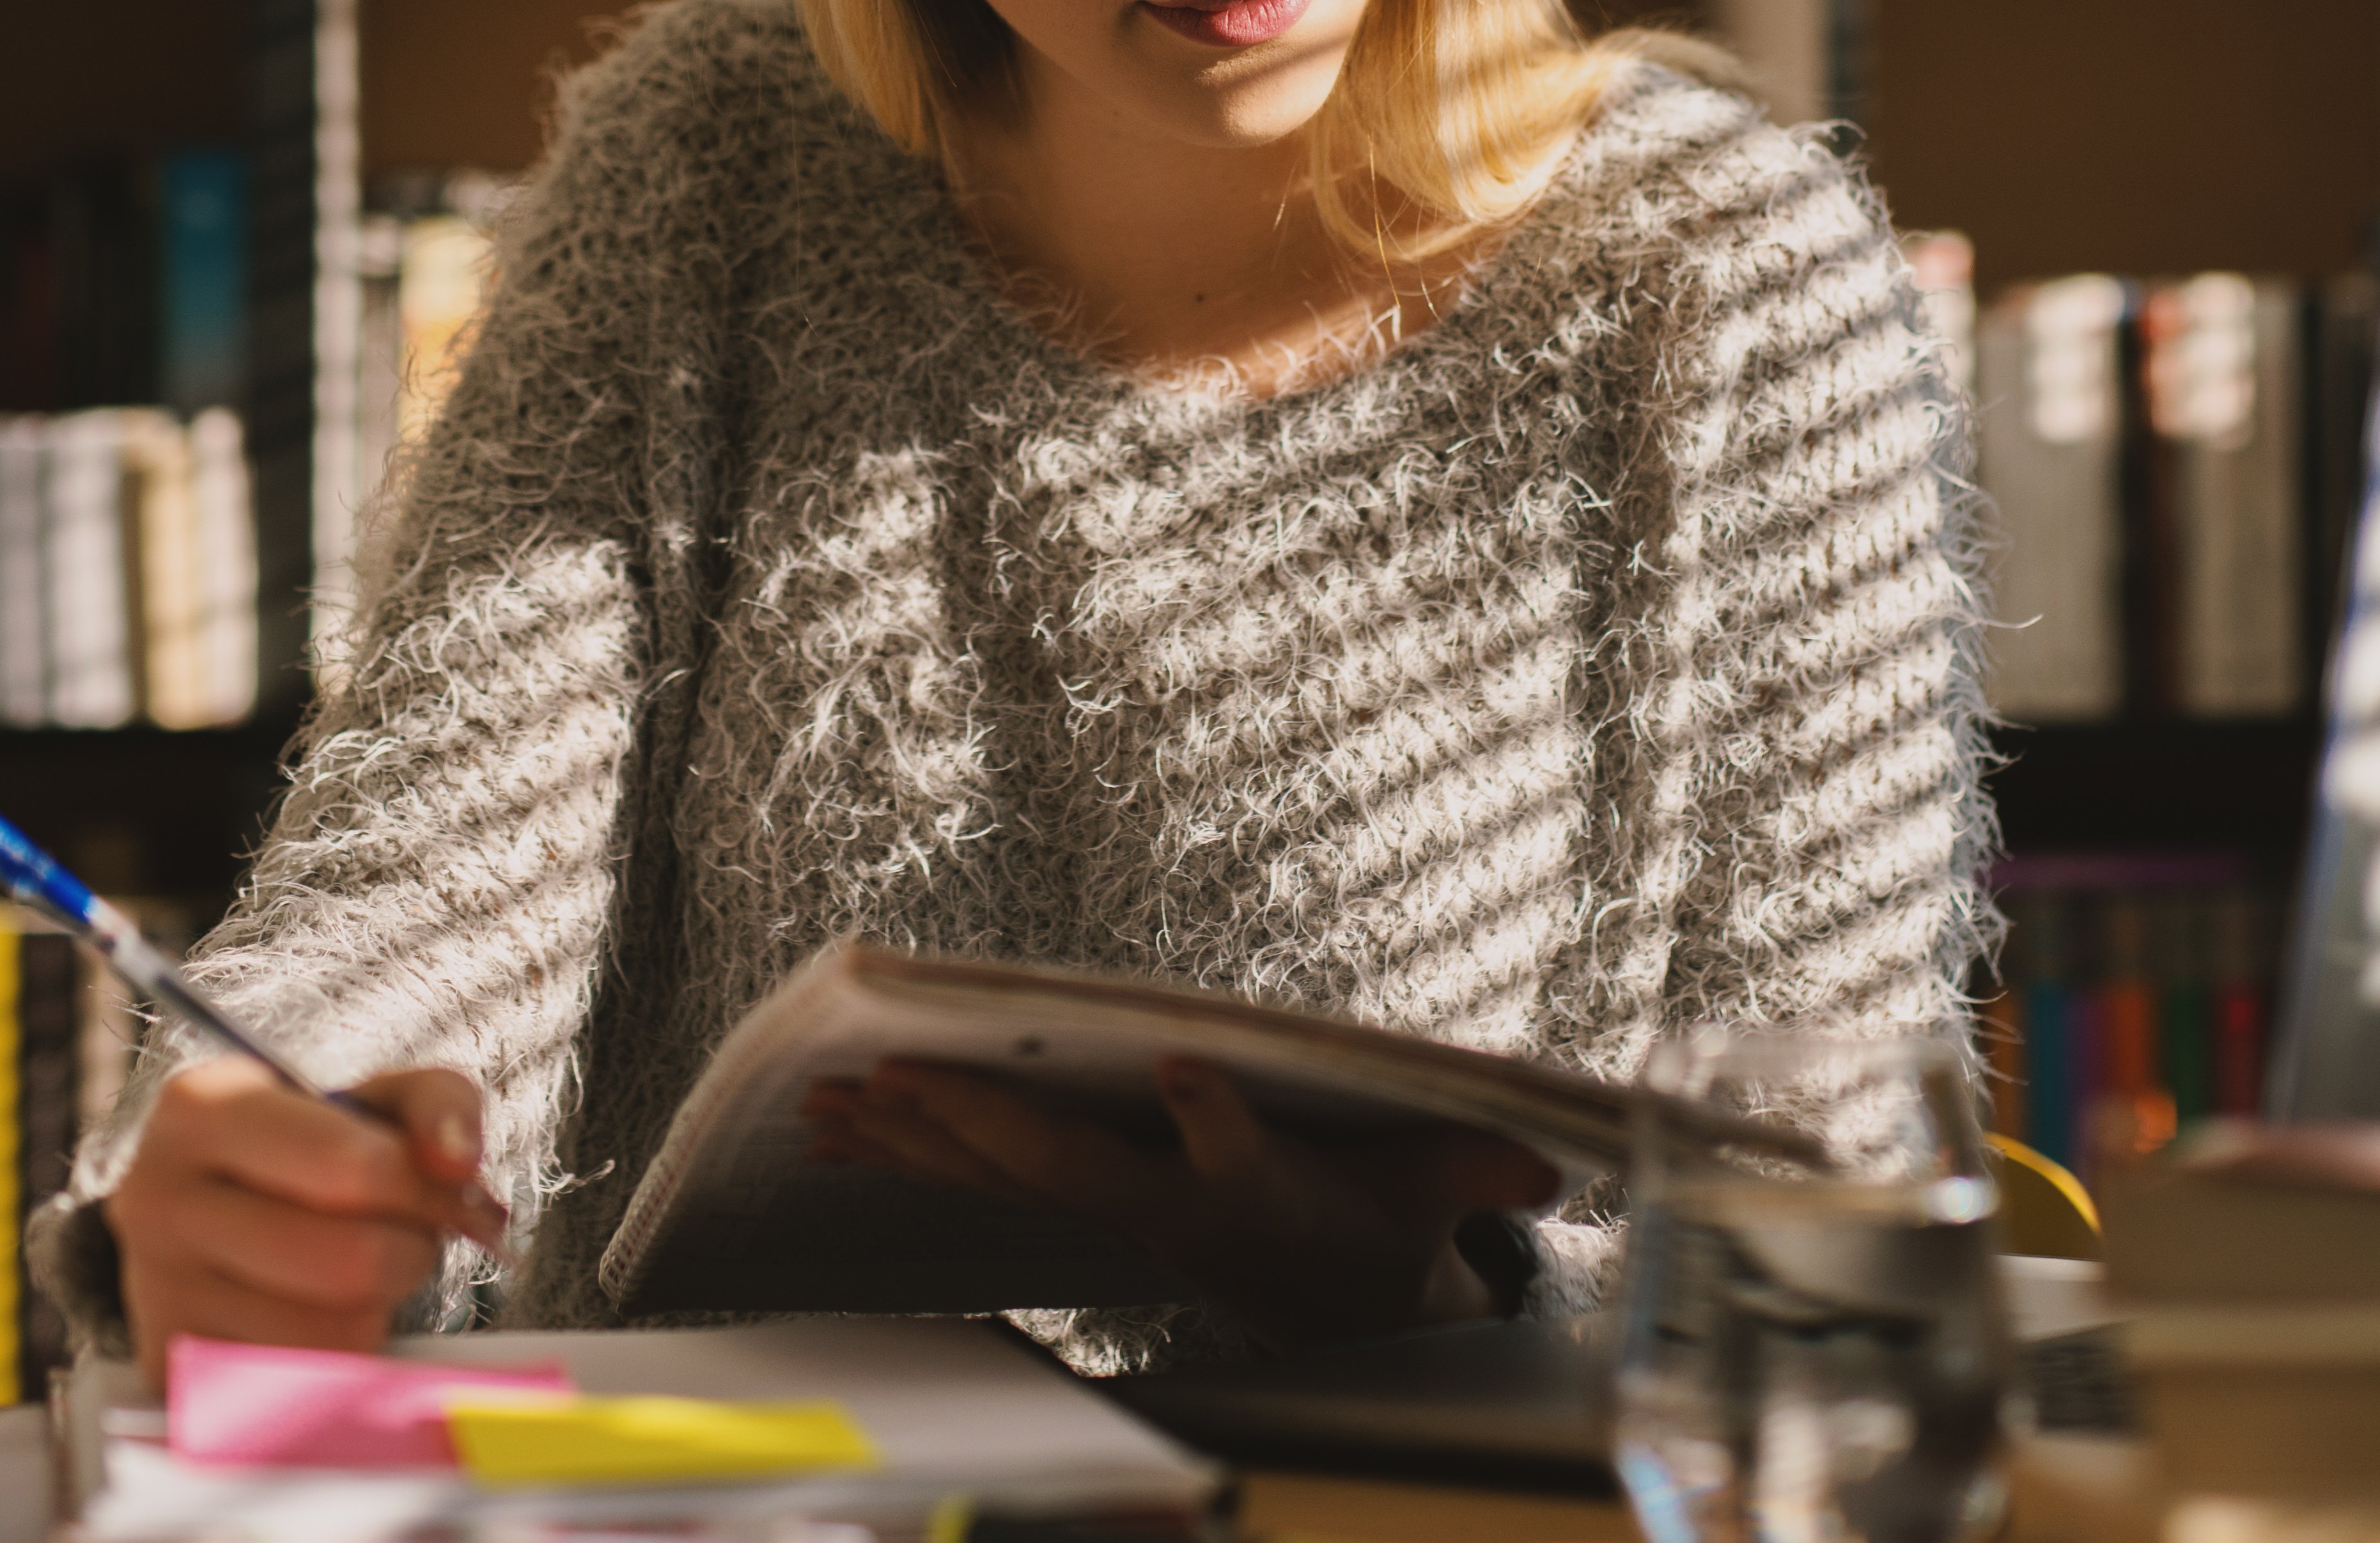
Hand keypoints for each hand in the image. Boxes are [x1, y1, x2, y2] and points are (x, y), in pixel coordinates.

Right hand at [109, 1059, 504, 1387]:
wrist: (214, 1206)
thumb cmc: (310, 1148)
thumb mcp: (377, 1099)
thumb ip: (438, 1104)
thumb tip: (456, 1162)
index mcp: (202, 1109)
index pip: (353, 1168)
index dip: (423, 1189)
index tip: (440, 1189)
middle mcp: (158, 1201)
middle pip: (350, 1262)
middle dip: (407, 1250)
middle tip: (401, 1234)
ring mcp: (156, 1293)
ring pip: (333, 1335)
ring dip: (376, 1309)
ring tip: (356, 1273)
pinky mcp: (169, 1370)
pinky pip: (301, 1388)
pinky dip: (336, 1359)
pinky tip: (318, 1315)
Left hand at [800, 1054, 1559, 1352]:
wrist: (1325, 1306)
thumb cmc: (1374, 1226)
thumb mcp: (1436, 1193)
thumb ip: (1479, 1168)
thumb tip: (1551, 1162)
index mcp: (1254, 1194)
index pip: (1233, 1153)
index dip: (1211, 1120)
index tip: (1182, 1073)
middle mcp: (1164, 1209)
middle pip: (1067, 1168)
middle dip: (985, 1127)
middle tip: (906, 1080)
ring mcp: (1107, 1211)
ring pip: (995, 1175)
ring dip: (910, 1141)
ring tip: (828, 1103)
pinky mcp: (1074, 1204)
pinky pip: (973, 1178)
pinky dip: (903, 1150)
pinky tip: (835, 1127)